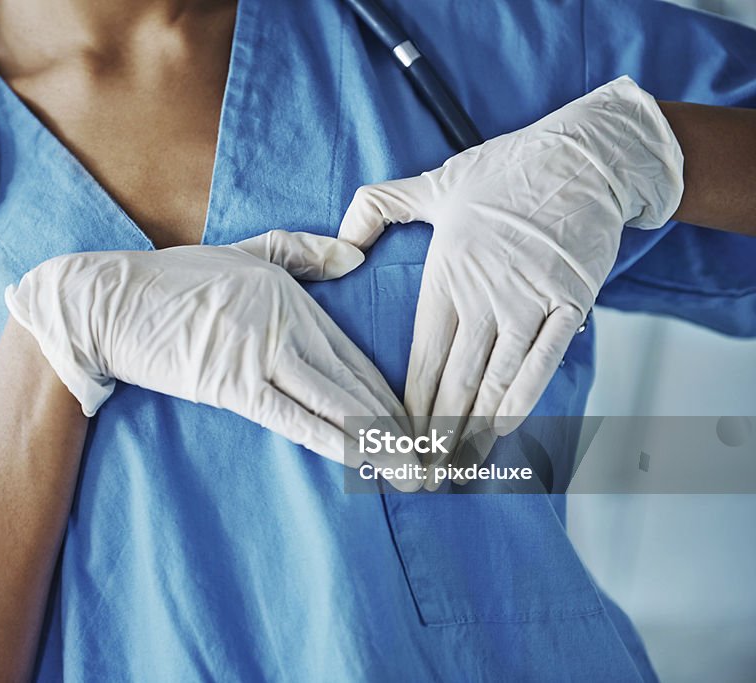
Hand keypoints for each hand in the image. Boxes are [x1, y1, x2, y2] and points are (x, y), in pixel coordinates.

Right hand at [5, 230, 404, 464]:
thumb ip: (304, 250)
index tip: (422, 422)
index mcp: (292, 297)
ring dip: (379, 442)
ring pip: (333, 403)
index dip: (391, 394)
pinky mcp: (229, 383)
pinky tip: (365, 460)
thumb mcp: (245, 250)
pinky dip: (333, 439)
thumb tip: (356, 256)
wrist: (110, 301)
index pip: (354, 355)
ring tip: (414, 473)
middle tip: (435, 459)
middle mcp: (285, 324)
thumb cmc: (175, 278)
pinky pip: (292, 417)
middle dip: (399, 427)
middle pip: (354, 383)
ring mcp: (259, 354)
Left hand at [339, 77, 683, 483]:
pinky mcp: (569, 305)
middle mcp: (484, 296)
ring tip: (457, 466)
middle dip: (435, 432)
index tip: (396, 436)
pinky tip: (501, 431)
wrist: (584, 157)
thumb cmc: (507, 169)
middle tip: (421, 471)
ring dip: (474, 430)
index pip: (422, 357)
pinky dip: (521, 402)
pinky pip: (542, 365)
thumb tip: (342, 240)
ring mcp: (528, 303)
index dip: (409, 404)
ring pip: (495, 382)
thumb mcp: (434, 181)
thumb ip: (379, 206)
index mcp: (446, 276)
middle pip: (454, 381)